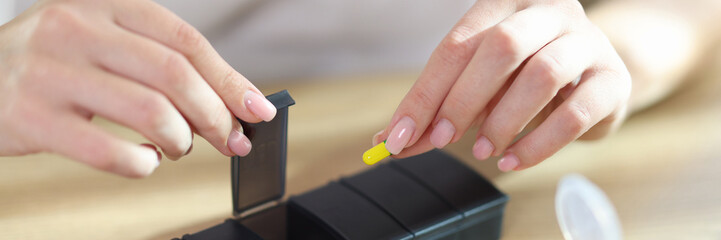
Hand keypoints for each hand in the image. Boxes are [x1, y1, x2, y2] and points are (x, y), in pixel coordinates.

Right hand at [0, 0, 275, 176]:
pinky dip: (141, 164)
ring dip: (181, 140)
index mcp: (104, 5)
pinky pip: (109, 151)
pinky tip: (143, 161)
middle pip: (174, 76)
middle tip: (229, 140)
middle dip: (215, 116)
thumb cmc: (52, 65)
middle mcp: (76, 28)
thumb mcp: (101, 42)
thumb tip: (230, 103)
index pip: (186, 42)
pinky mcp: (30, 116)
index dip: (230, 80)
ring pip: (149, 112)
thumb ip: (157, 64)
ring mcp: (49, 70)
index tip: (258, 110)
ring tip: (178, 148)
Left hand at [374, 0, 630, 170]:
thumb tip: (394, 141)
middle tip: (442, 139)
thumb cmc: (523, 75)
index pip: (456, 46)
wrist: (591, 75)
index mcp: (504, 4)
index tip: (399, 134)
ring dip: (504, 121)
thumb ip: (439, 110)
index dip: (426, 93)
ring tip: (483, 150)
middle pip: (501, 48)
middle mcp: (547, 12)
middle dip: (463, 100)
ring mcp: (586, 41)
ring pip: (542, 76)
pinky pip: (575, 113)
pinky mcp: (612, 78)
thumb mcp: (477, 85)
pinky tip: (513, 158)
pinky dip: (538, 144)